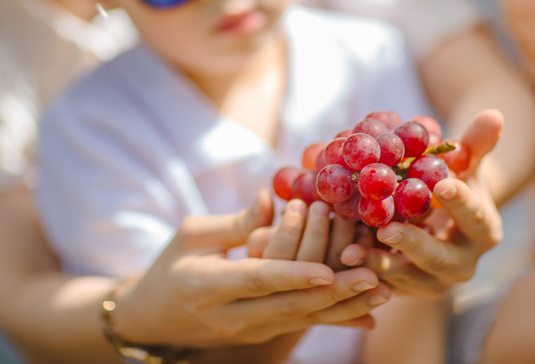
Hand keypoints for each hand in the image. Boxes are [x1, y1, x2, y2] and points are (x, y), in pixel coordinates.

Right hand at [114, 190, 389, 347]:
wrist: (152, 319)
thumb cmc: (169, 266)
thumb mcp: (191, 234)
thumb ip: (235, 221)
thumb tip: (271, 199)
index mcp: (206, 285)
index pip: (256, 279)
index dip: (293, 275)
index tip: (327, 270)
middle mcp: (229, 316)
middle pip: (288, 306)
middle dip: (333, 293)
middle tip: (372, 276)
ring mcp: (247, 332)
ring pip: (301, 320)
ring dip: (343, 306)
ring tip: (382, 291)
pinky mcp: (261, 336)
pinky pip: (301, 326)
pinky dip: (334, 319)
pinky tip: (368, 316)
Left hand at [340, 109, 504, 297]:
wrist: (439, 220)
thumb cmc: (453, 183)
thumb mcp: (465, 165)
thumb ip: (476, 143)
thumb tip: (494, 113)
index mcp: (483, 231)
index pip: (475, 217)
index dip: (460, 202)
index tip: (440, 185)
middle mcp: (462, 264)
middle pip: (440, 258)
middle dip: (413, 244)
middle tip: (385, 229)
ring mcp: (433, 282)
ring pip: (407, 279)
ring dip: (378, 266)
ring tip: (350, 251)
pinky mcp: (405, 291)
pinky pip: (384, 287)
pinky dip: (363, 276)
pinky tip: (339, 261)